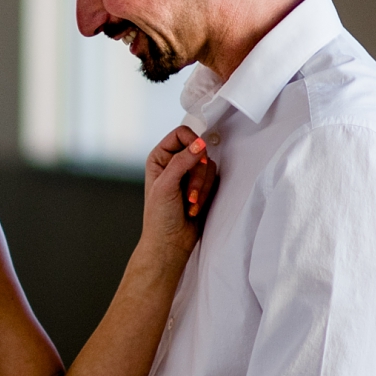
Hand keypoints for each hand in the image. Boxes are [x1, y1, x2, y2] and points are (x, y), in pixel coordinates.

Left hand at [140, 126, 217, 262]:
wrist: (171, 242)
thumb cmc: (160, 217)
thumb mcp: (166, 186)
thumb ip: (182, 162)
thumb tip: (199, 144)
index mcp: (159, 157)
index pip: (181, 134)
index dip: (192, 142)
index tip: (197, 155)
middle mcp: (174, 162)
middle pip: (199, 150)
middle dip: (197, 174)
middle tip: (188, 194)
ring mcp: (190, 174)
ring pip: (209, 166)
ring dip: (202, 187)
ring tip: (190, 204)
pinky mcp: (203, 185)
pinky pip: (215, 179)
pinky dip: (207, 194)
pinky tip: (195, 208)